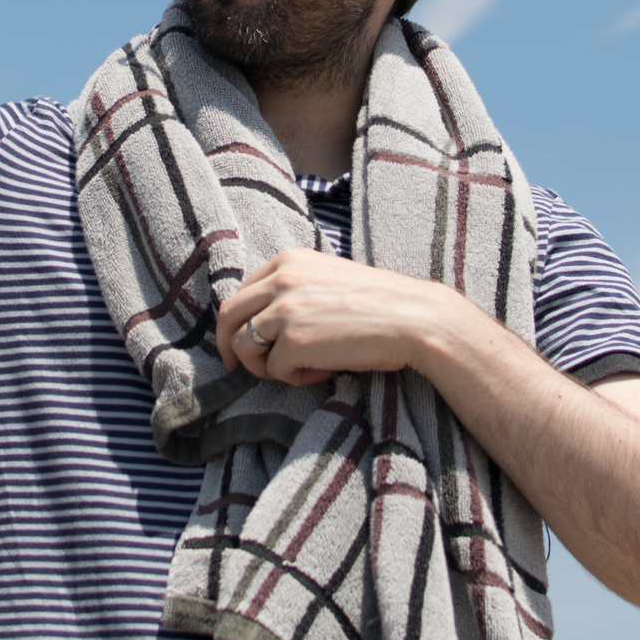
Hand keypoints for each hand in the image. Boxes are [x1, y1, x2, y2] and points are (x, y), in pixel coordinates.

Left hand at [216, 249, 460, 386]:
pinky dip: (294, 378)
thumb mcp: (326, 278)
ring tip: (299, 369)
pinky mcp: (294, 342)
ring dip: (264, 367)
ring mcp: (284, 311)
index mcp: (287, 260)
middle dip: (228, 346)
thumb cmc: (378, 303)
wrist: (412, 317)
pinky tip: (324, 371)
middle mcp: (280, 280)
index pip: (241, 292)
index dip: (236, 321)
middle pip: (227, 317)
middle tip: (236, 367)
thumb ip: (293, 290)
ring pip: (243, 347)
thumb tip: (263, 322)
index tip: (240, 341)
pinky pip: (274, 370)